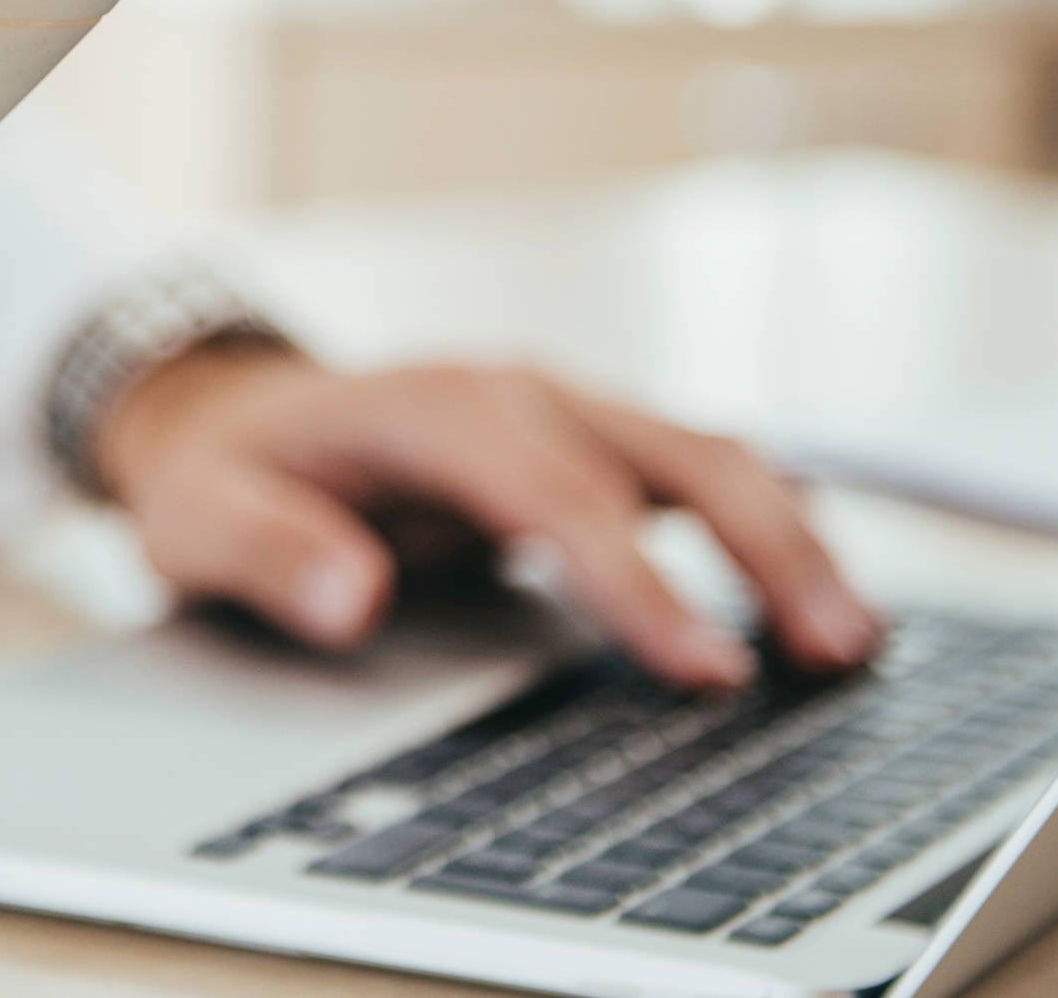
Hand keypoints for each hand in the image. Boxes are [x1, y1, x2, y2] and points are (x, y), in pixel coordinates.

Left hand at [94, 348, 878, 686]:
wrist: (233, 410)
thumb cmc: (228, 473)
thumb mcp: (203, 516)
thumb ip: (272, 553)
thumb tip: (352, 598)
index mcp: (432, 406)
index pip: (556, 494)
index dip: (637, 580)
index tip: (701, 666)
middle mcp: (516, 391)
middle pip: (669, 452)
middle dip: (760, 548)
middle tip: (829, 650)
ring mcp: (561, 407)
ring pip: (705, 452)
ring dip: (786, 535)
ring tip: (853, 637)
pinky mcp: (585, 437)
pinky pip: (694, 467)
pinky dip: (765, 521)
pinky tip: (813, 589)